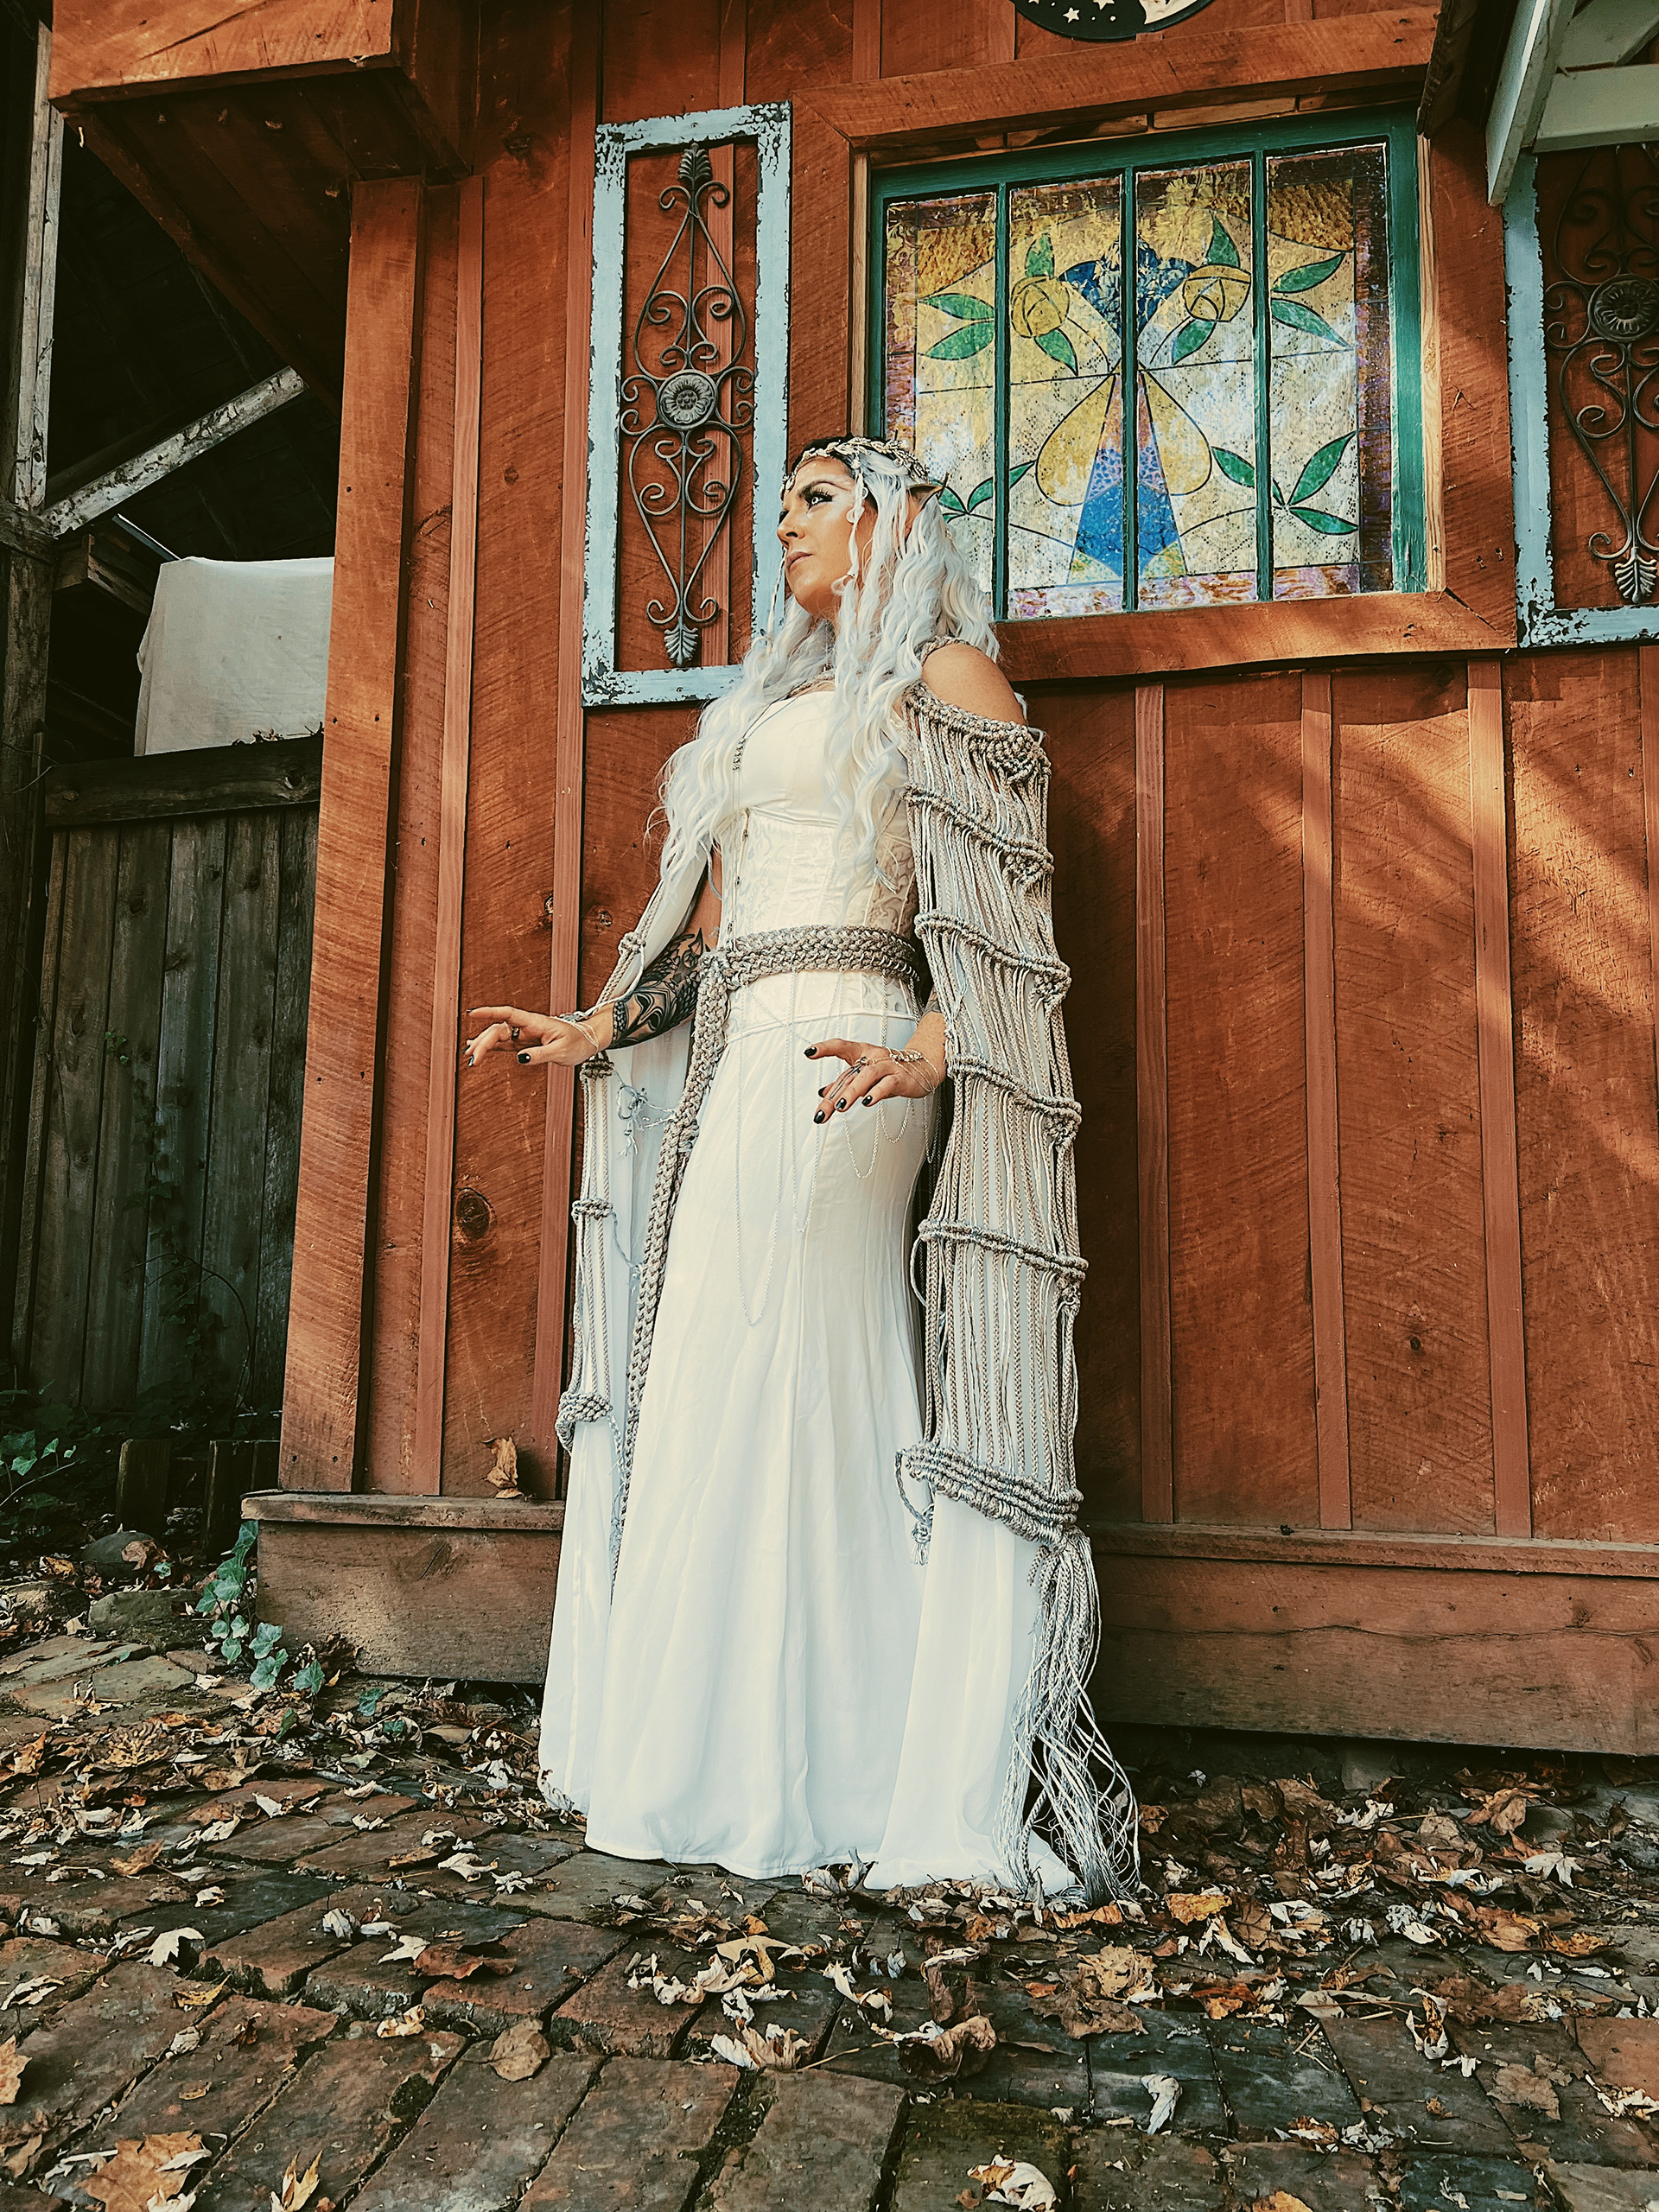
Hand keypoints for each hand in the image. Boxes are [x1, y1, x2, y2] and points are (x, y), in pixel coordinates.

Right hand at [464, 1005, 604, 1069]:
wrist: (587, 1040)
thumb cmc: (577, 1042)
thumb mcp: (561, 1052)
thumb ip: (540, 1055)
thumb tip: (520, 1058)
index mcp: (536, 1022)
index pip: (508, 1014)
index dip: (489, 1013)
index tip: (472, 1014)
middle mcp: (527, 1026)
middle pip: (499, 1029)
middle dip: (483, 1042)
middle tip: (473, 1058)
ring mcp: (524, 1034)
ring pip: (498, 1036)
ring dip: (483, 1045)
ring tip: (470, 1056)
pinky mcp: (524, 1042)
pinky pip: (503, 1043)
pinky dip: (490, 1046)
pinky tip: (477, 1048)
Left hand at [804, 1036, 941, 1123]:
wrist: (922, 1067)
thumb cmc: (889, 1070)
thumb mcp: (864, 1075)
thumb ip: (844, 1083)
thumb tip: (822, 1093)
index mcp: (862, 1052)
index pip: (841, 1046)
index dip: (825, 1048)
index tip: (809, 1052)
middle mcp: (873, 1056)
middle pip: (849, 1074)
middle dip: (834, 1094)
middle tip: (822, 1111)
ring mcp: (887, 1066)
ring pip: (867, 1076)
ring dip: (852, 1092)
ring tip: (840, 1106)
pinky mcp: (900, 1078)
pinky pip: (887, 1085)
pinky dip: (876, 1093)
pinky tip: (867, 1102)